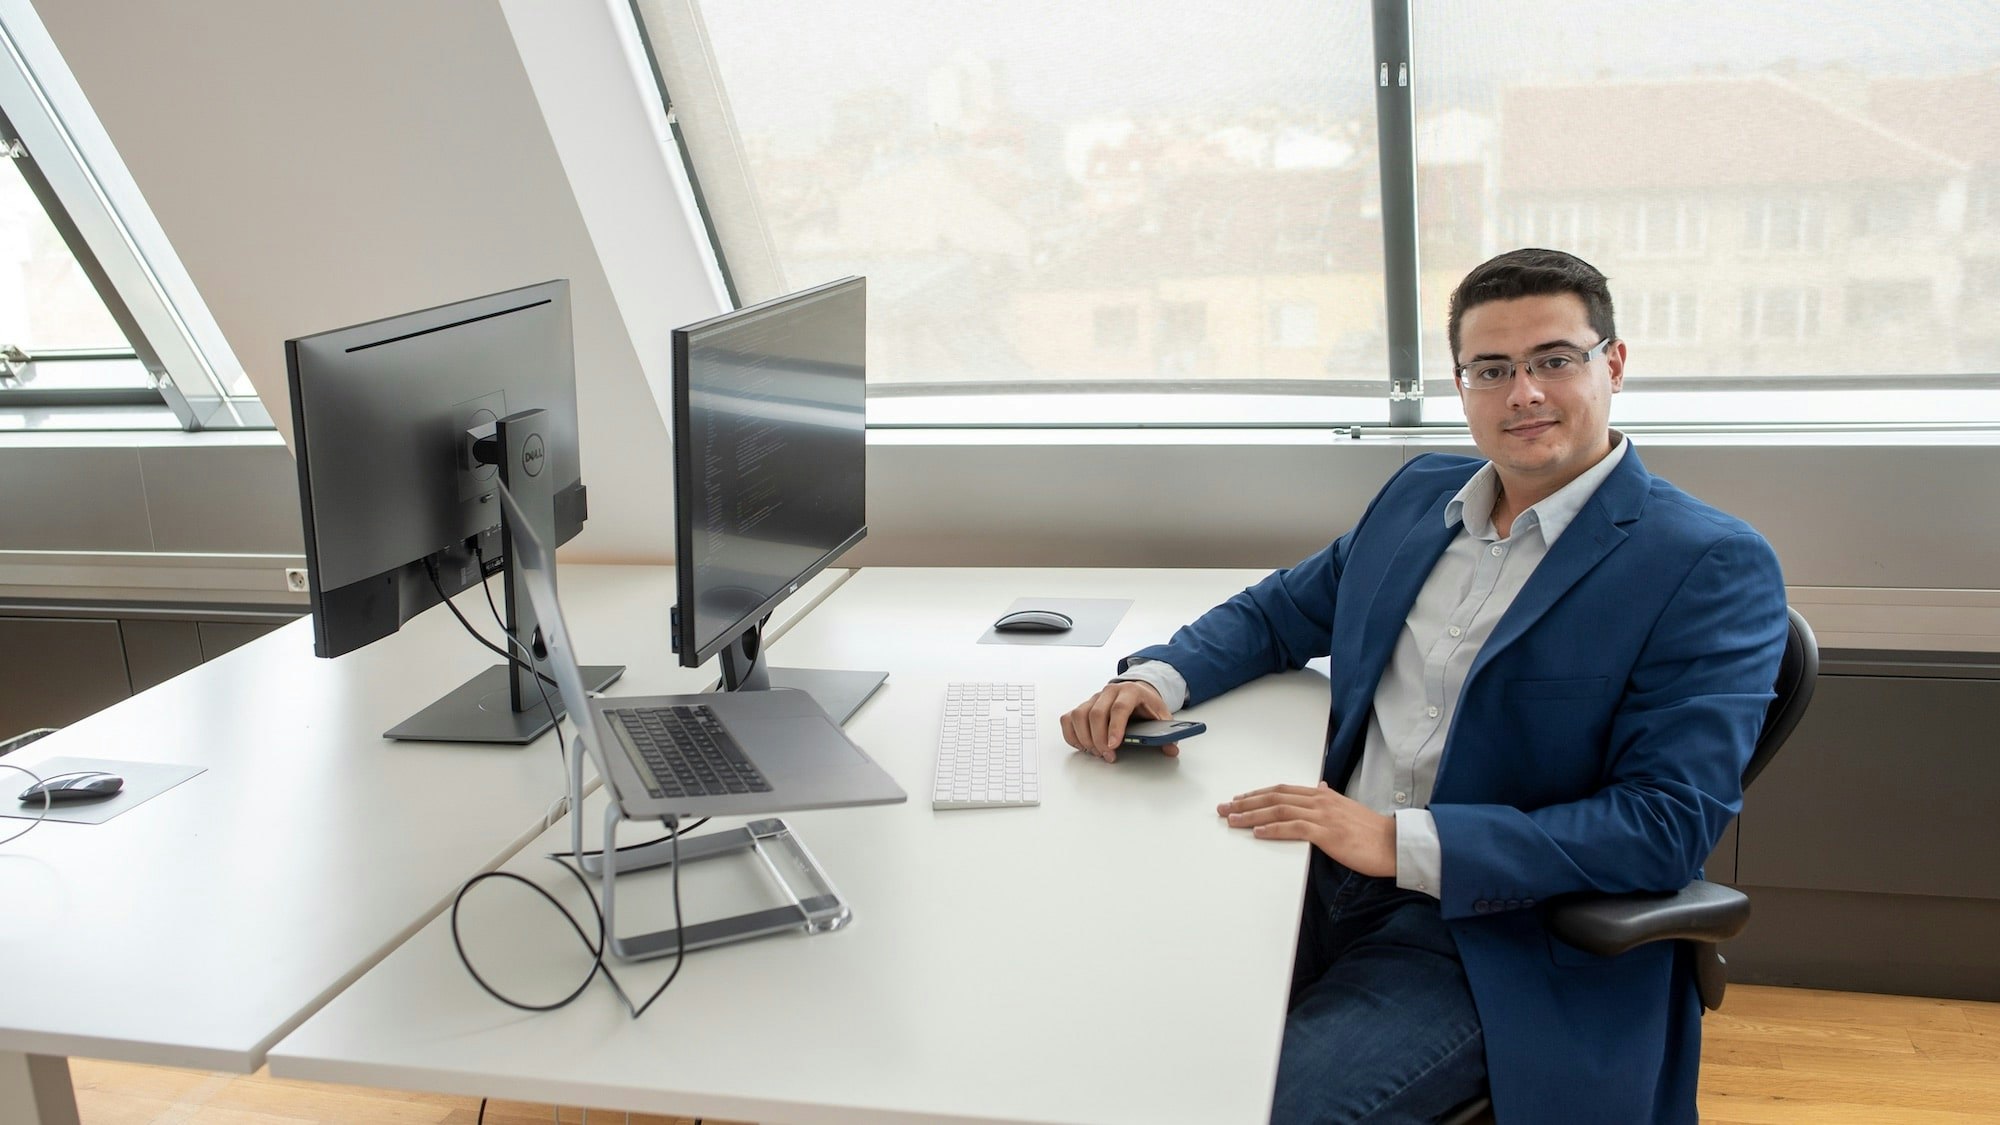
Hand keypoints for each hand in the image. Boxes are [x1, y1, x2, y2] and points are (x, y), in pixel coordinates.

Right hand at [1060, 680, 1175, 760]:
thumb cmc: (1147, 706)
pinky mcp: (1083, 705)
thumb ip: (1166, 734)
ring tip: (1096, 752)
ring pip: (1079, 716)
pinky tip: (1083, 746)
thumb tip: (1171, 749)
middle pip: (1096, 713)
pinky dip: (1072, 735)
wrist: (1137, 692)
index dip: (1115, 728)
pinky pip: (1069, 718)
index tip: (1113, 746)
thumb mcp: (1161, 716)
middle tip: (1107, 756)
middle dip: (1099, 739)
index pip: (1119, 708)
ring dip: (1085, 738)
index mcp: (1131, 691)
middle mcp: (1109, 691)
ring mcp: (1094, 698)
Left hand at [1218, 781, 1396, 876]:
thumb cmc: (1372, 832)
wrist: (1395, 843)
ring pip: (1279, 810)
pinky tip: (1257, 832)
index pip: (1283, 790)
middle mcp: (1320, 800)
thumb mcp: (1348, 808)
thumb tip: (1318, 787)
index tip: (1239, 798)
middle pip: (1275, 797)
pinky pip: (1294, 828)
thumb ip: (1330, 799)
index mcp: (1323, 795)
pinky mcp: (1327, 833)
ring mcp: (1323, 815)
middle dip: (1246, 802)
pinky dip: (1273, 828)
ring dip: (1252, 815)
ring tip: (1232, 820)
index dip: (1258, 793)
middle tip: (1225, 808)